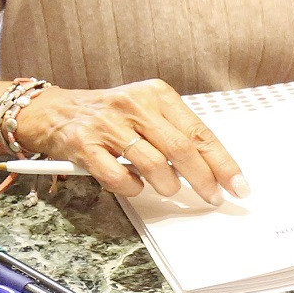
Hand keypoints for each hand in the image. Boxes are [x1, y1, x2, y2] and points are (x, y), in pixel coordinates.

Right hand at [13, 78, 246, 204]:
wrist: (56, 111)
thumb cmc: (111, 115)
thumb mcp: (147, 110)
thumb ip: (175, 131)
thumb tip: (213, 167)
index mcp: (157, 94)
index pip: (199, 132)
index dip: (222, 162)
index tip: (237, 185)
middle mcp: (135, 106)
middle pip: (181, 149)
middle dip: (203, 180)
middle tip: (213, 198)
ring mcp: (108, 125)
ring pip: (153, 165)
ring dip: (167, 185)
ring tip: (168, 188)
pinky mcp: (84, 145)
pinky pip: (118, 177)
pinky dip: (132, 188)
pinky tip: (135, 185)